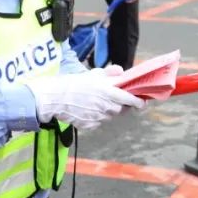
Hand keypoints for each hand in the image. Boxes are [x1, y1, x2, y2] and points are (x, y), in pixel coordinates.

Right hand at [25, 71, 142, 129]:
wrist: (55, 98)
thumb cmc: (74, 83)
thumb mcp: (93, 74)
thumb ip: (110, 73)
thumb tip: (121, 72)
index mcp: (108, 91)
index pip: (130, 99)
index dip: (138, 102)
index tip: (142, 102)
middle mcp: (105, 106)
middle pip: (121, 109)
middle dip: (120, 105)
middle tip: (113, 99)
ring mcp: (98, 117)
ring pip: (110, 116)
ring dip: (108, 111)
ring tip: (96, 102)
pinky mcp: (90, 125)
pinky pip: (99, 122)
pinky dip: (97, 117)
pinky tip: (87, 110)